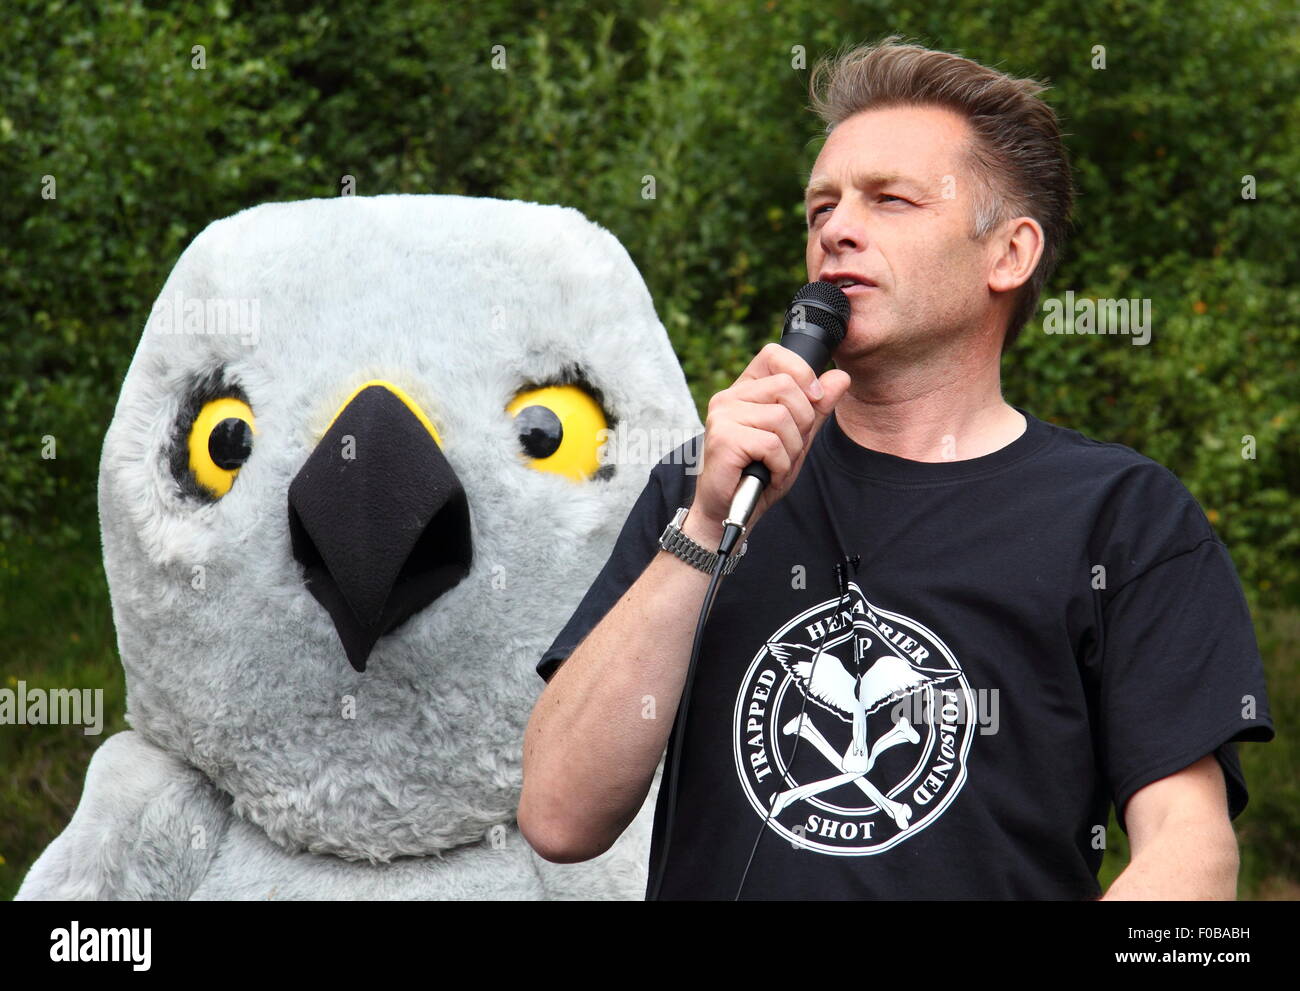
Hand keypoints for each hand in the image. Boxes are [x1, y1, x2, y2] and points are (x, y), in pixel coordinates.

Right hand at [684, 342, 851, 546]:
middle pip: (787, 387)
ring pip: (782, 418)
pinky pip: (772, 443)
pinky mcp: (723, 439)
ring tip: (774, 464)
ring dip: (790, 449)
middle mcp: (729, 397)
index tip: (813, 400)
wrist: (730, 512)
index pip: (775, 355)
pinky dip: (779, 465)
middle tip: (787, 448)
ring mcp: (723, 417)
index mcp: (745, 390)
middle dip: (802, 423)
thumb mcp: (797, 437)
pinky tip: (767, 474)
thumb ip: (817, 407)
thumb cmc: (760, 474)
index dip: (802, 373)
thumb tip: (841, 377)